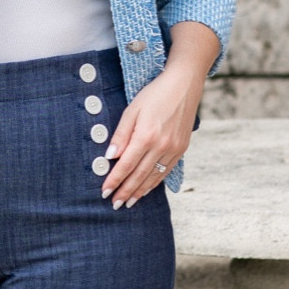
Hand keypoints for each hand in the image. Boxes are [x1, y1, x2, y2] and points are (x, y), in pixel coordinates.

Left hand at [101, 21, 217, 208]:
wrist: (184, 85)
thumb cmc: (155, 94)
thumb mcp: (132, 110)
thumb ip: (120, 135)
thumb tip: (110, 157)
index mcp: (146, 136)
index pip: (125, 165)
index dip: (114, 180)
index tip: (104, 191)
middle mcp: (161, 146)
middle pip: (139, 176)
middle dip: (125, 191)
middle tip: (114, 204)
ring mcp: (173, 149)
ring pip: (153, 177)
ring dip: (139, 192)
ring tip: (128, 203)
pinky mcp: (181, 149)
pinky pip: (165, 172)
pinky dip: (154, 183)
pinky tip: (146, 189)